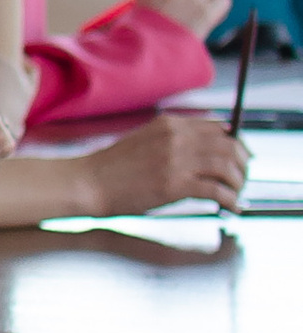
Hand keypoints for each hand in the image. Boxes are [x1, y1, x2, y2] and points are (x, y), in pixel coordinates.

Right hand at [87, 114, 248, 216]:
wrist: (89, 182)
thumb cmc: (113, 167)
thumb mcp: (145, 140)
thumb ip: (173, 140)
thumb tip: (202, 153)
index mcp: (170, 124)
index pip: (218, 128)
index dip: (235, 144)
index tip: (240, 158)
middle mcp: (177, 137)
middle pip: (228, 145)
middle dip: (243, 163)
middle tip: (243, 178)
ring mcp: (176, 160)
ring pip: (226, 166)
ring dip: (238, 182)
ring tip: (237, 194)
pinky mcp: (175, 184)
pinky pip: (215, 190)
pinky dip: (229, 199)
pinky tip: (230, 207)